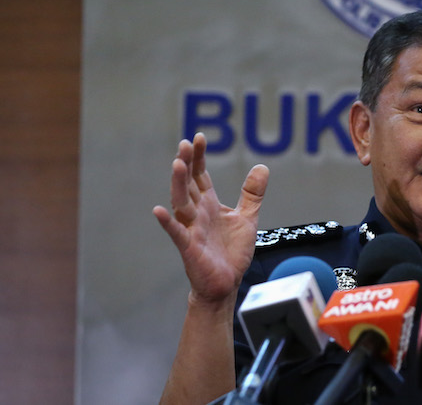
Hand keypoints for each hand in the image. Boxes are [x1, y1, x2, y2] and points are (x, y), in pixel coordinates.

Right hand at [152, 132, 266, 304]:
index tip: (198, 137)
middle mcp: (197, 213)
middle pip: (189, 184)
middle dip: (187, 164)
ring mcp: (192, 229)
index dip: (199, 157)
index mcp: (209, 205)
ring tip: (177, 164)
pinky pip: (177, 233)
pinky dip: (168, 223)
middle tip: (185, 144)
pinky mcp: (189, 247)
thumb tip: (261, 166)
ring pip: (181, 202)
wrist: (226, 284)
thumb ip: (252, 194)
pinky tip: (159, 211)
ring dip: (178, 184)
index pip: (200, 176)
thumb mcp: (247, 218)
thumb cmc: (232, 252)